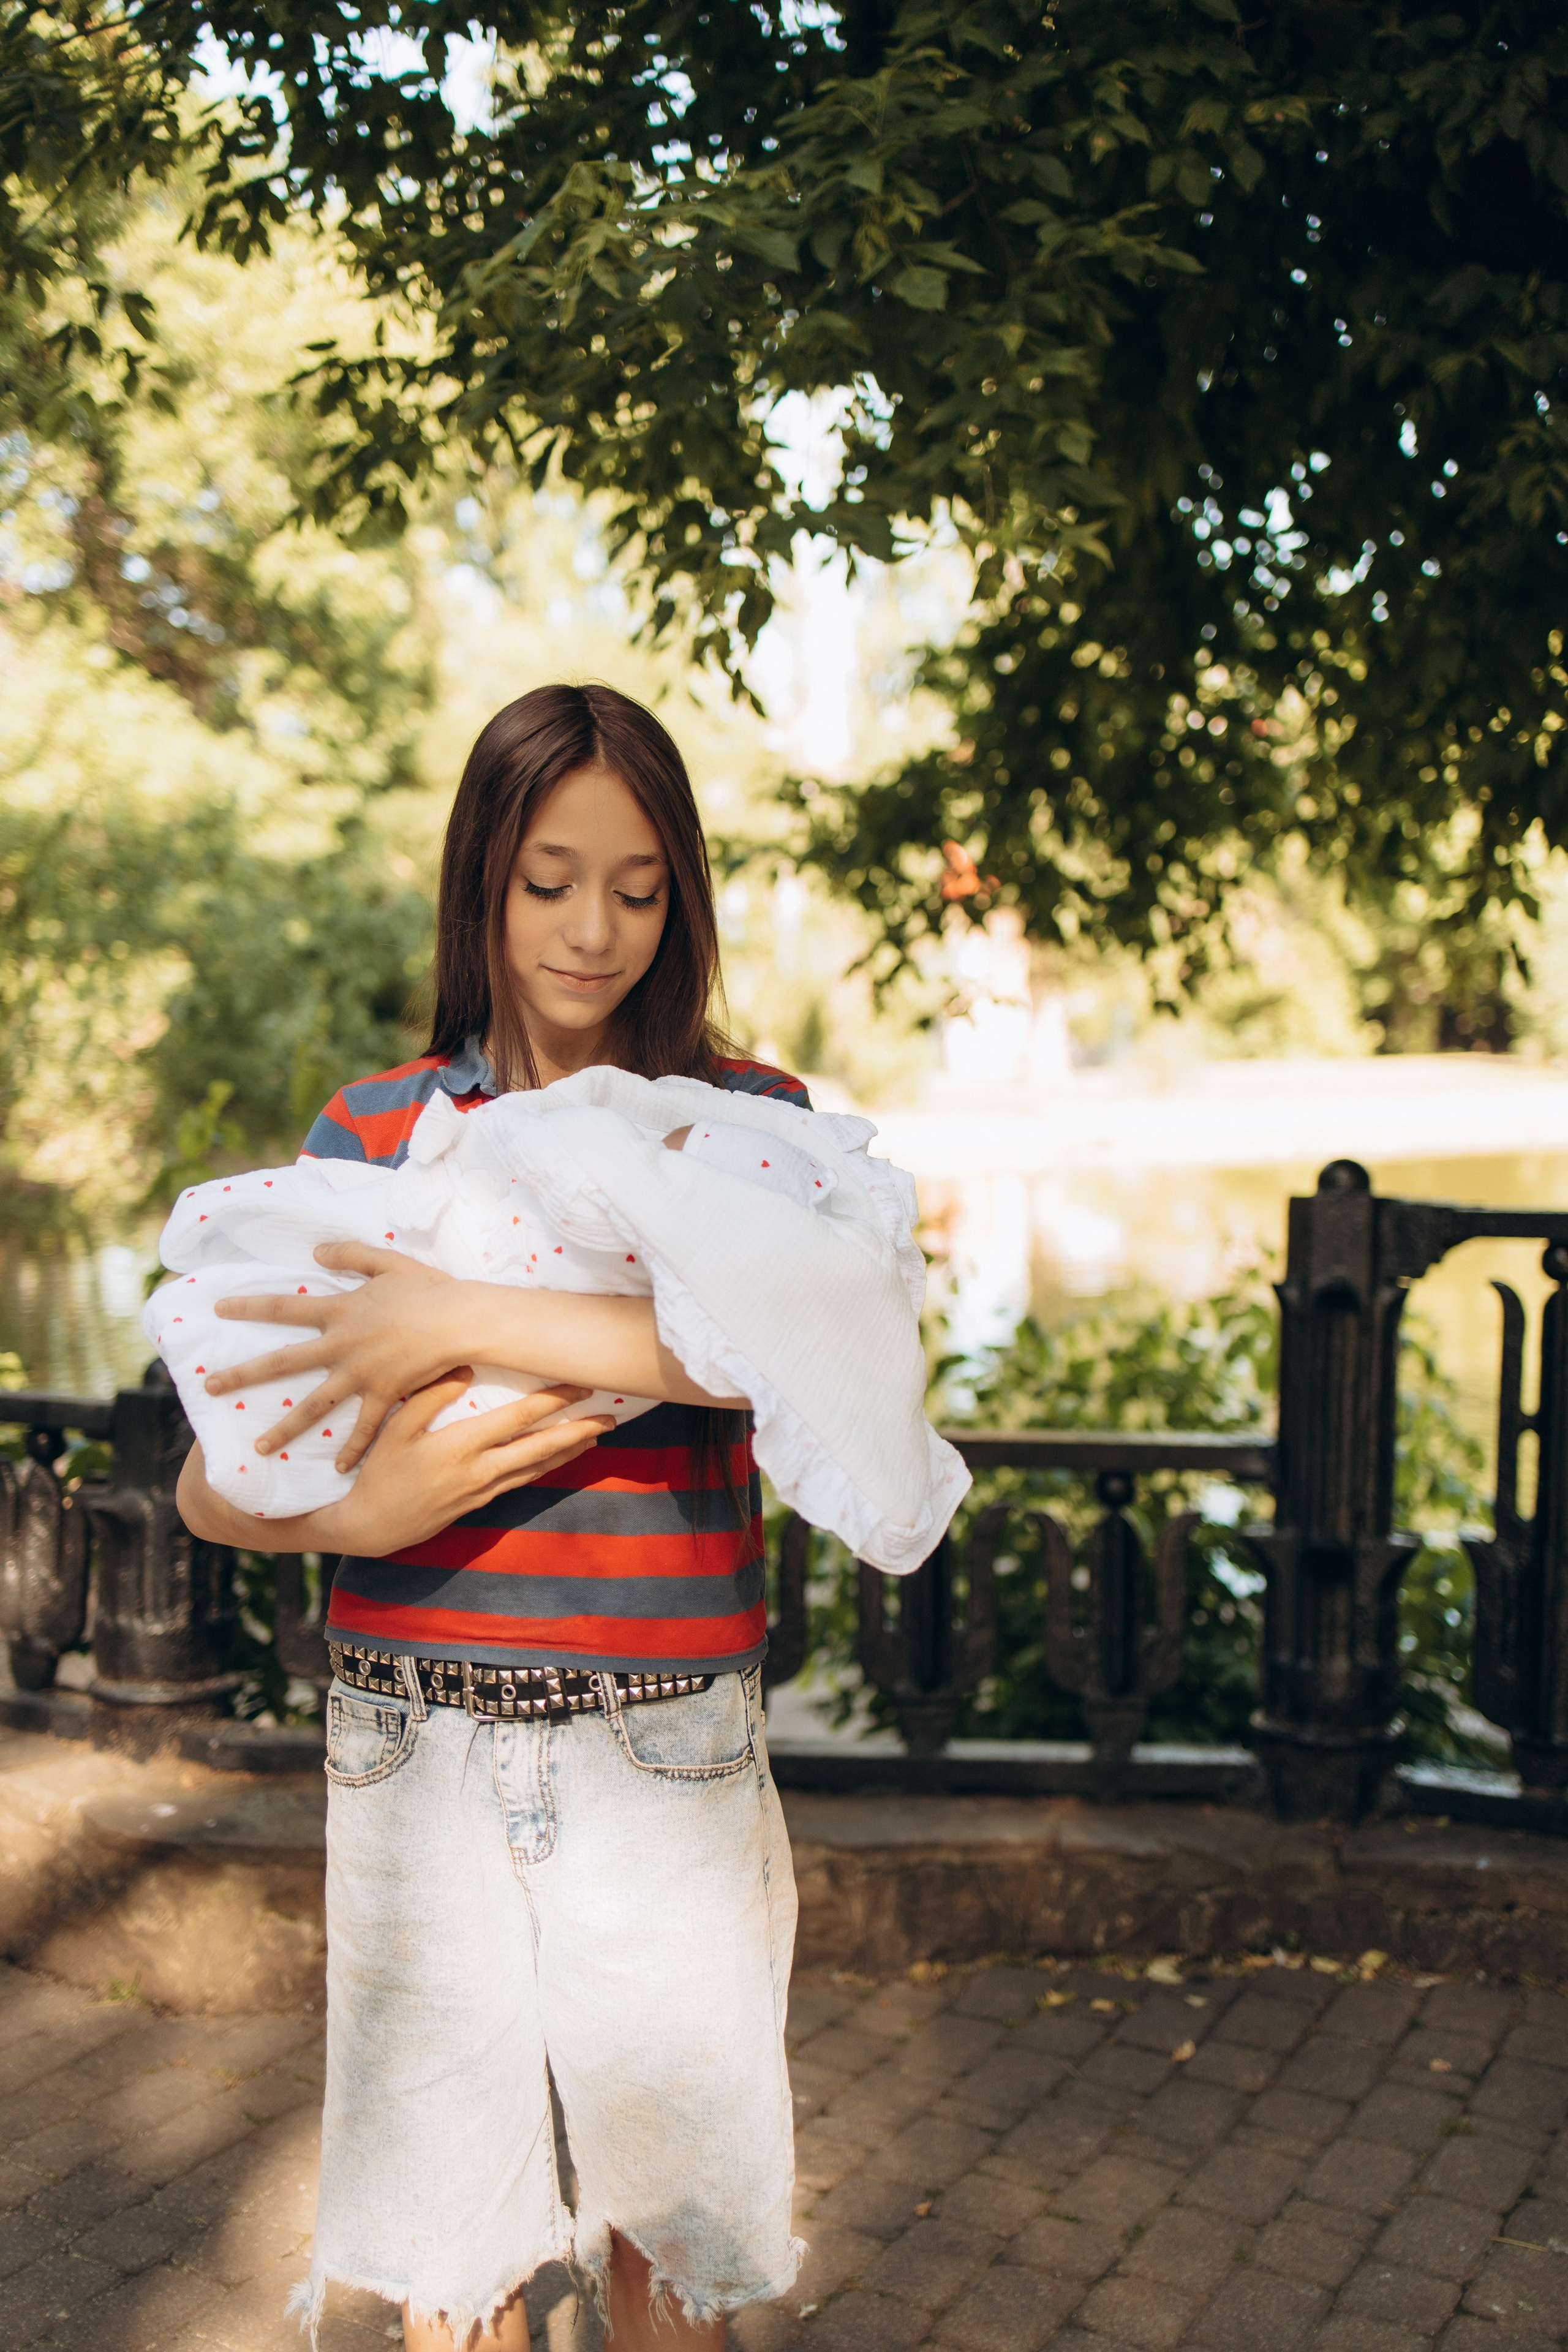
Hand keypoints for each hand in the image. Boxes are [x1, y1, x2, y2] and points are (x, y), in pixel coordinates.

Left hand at [207, 1242, 474, 1471]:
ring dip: (284, 1429)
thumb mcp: (387, 1262)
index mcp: (340, 1310)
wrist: (459, 1320)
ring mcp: (360, 1374)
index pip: (284, 1307)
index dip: (249, 1306)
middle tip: (209, 1388)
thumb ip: (350, 1255)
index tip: (218, 1309)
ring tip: (258, 1448)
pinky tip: (338, 1470)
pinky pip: (364, 1427)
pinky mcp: (384, 1394)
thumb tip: (315, 1252)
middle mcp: (341, 1345)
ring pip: (313, 1407)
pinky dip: (352, 1449)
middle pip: (282, 1363)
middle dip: (242, 1375)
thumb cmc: (428, 1288)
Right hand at [313, 1371, 612, 1556]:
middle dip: (579, 1430)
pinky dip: (545, 1467)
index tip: (581, 1384)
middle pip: (541, 1446)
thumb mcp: (395, 1428)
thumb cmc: (379, 1473)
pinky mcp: (479, 1504)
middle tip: (609, 1417)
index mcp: (462, 1446)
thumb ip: (430, 1396)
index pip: (520, 1418)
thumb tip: (465, 1368)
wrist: (370, 1527)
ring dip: (568, 1451)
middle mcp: (481, 1470)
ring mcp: (483, 1491)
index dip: (554, 1400)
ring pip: (537, 1468)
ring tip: (595, 1436)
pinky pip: (522, 1481)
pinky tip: (556, 1459)